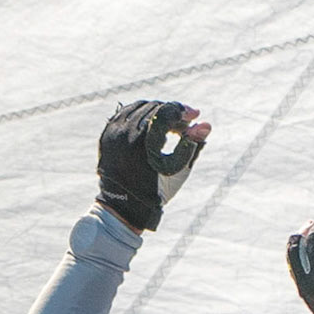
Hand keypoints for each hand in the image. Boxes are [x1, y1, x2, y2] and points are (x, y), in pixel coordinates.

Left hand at [96, 100, 209, 231]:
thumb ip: (192, 145)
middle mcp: (126, 134)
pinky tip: (153, 124)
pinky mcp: (107, 133)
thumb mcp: (178, 170)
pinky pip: (126, 112)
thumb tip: (206, 124)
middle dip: (173, 113)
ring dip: (159, 112)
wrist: (125, 205)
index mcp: (144, 144)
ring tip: (170, 126)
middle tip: (186, 125)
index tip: (195, 114)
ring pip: (140, 107)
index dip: (183, 111)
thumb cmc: (157, 191)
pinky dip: (142, 114)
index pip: (165, 113)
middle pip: (154, 108)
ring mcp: (113, 132)